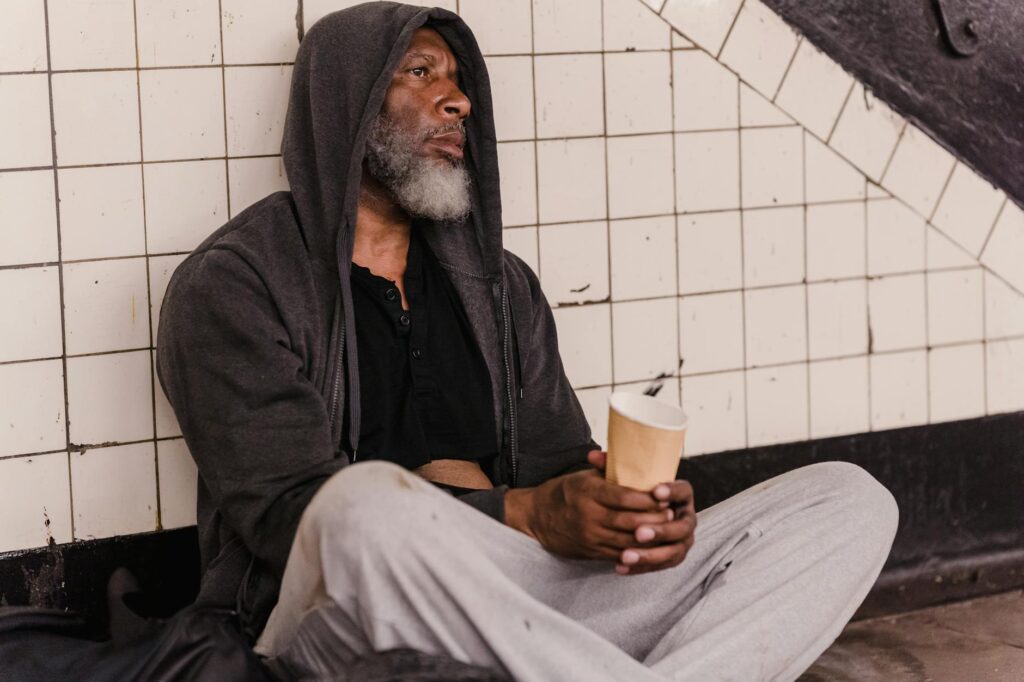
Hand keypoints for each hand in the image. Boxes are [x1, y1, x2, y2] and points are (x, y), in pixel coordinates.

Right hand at [504, 450, 696, 575]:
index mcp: (587, 491)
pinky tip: (649, 547)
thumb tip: (635, 458)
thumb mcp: (583, 476)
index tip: (663, 496)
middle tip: (671, 515)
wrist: (536, 517)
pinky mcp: (590, 551)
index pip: (624, 496)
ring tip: (665, 531)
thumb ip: (608, 472)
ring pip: (627, 541)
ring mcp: (589, 536)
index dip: (647, 499)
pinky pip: (618, 554)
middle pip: (629, 521)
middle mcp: (588, 515)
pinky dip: (636, 552)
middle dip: (654, 519)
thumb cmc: (563, 492)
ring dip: (649, 538)